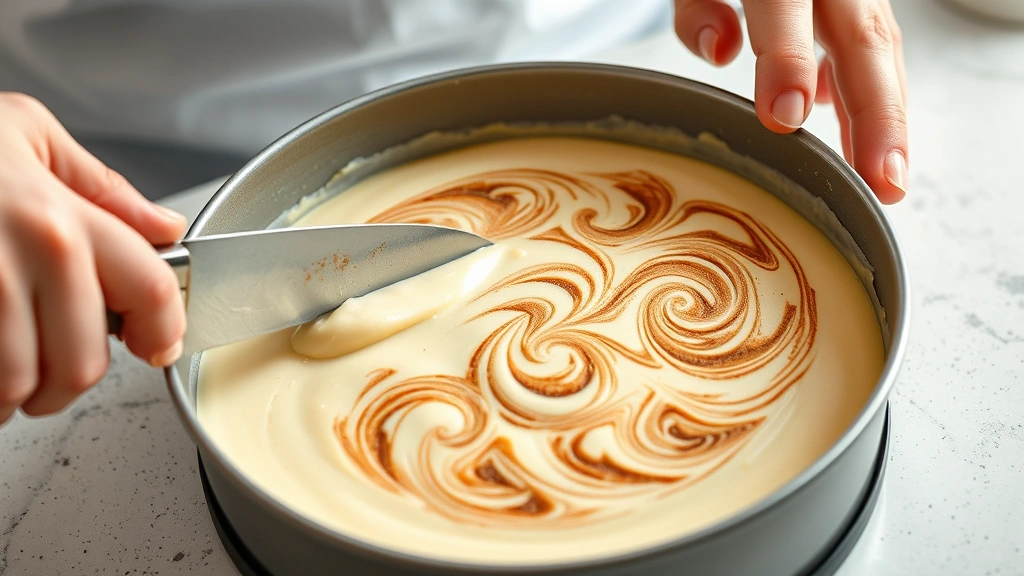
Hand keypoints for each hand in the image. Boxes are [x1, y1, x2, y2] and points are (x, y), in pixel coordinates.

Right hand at [0, 93, 186, 424]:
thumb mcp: (27, 133)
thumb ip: (101, 188)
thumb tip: (161, 226)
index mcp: (64, 215)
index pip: (150, 290)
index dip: (164, 330)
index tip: (155, 346)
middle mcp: (29, 254)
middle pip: (84, 362)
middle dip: (73, 382)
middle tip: (58, 369)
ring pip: (21, 387)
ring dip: (18, 395)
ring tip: (8, 370)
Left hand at [673, 0, 907, 203]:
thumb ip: (697, 3)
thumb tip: (720, 50)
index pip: (784, 6)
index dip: (788, 60)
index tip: (783, 117)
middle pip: (863, 37)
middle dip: (875, 113)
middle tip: (877, 181)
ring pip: (881, 47)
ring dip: (886, 117)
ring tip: (885, 181)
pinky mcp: (862, 2)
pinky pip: (875, 48)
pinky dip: (871, 96)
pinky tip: (862, 144)